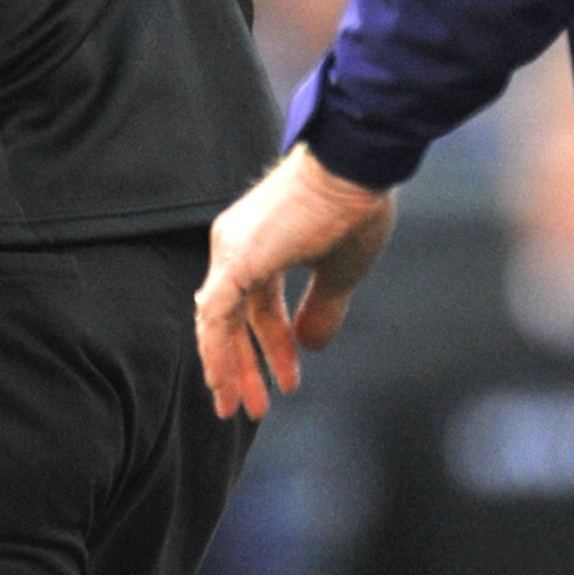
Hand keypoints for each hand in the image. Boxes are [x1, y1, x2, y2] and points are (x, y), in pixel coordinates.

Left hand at [195, 146, 396, 422]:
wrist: (357, 165)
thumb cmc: (356, 205)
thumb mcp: (339, 272)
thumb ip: (321, 309)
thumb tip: (311, 346)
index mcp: (258, 245)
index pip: (252, 307)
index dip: (268, 346)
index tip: (284, 380)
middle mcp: (235, 245)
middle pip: (229, 319)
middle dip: (242, 366)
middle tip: (251, 409)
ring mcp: (232, 250)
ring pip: (217, 322)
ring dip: (230, 369)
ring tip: (244, 409)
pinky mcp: (237, 258)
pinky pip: (217, 315)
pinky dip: (219, 351)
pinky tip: (229, 381)